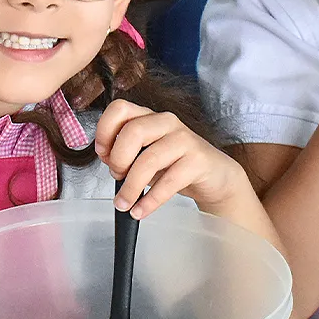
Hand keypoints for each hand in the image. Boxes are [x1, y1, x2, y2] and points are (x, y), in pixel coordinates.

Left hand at [93, 99, 250, 219]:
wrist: (216, 177)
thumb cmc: (176, 165)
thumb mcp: (146, 157)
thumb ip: (126, 154)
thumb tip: (107, 161)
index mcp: (149, 117)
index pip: (119, 109)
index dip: (105, 131)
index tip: (103, 154)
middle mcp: (166, 122)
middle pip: (133, 131)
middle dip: (119, 159)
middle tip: (117, 178)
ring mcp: (184, 139)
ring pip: (149, 158)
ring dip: (131, 186)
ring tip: (125, 203)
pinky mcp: (198, 160)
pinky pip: (169, 181)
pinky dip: (150, 200)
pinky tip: (141, 210)